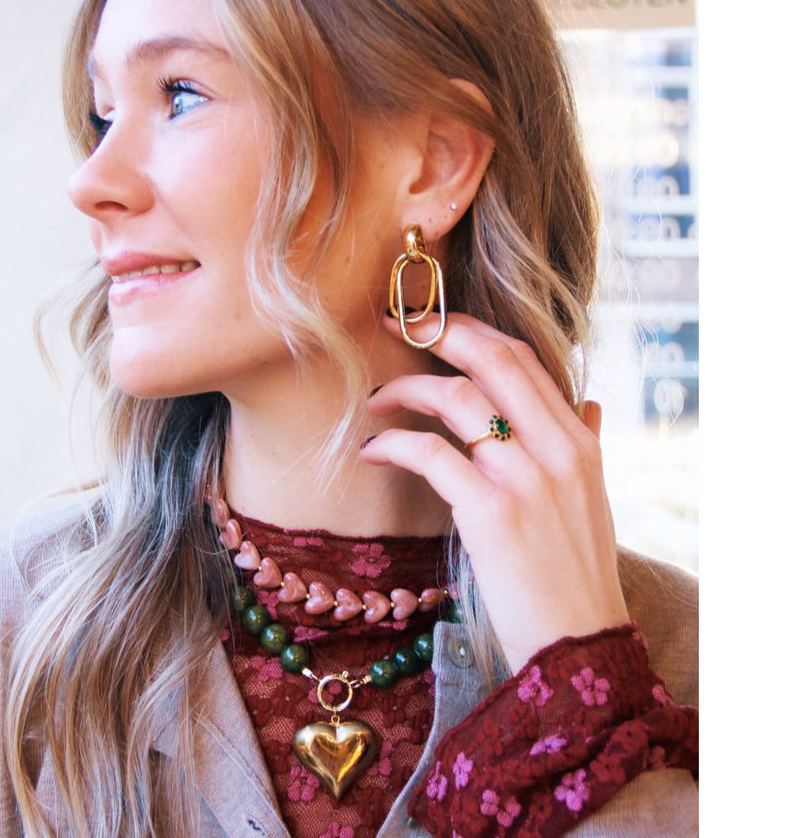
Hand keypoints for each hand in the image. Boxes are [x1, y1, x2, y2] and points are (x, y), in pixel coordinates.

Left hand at [360, 312, 628, 672]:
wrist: (579, 643)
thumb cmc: (576, 570)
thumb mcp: (592, 498)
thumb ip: (587, 442)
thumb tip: (591, 403)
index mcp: (578, 439)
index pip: (523, 358)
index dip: (472, 330)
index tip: (433, 322)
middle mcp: (558, 449)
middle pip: (492, 360)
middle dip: (438, 331)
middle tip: (395, 326)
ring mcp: (525, 479)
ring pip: (457, 399)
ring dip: (405, 390)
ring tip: (374, 401)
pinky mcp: (491, 513)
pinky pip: (431, 454)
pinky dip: (394, 443)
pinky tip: (373, 450)